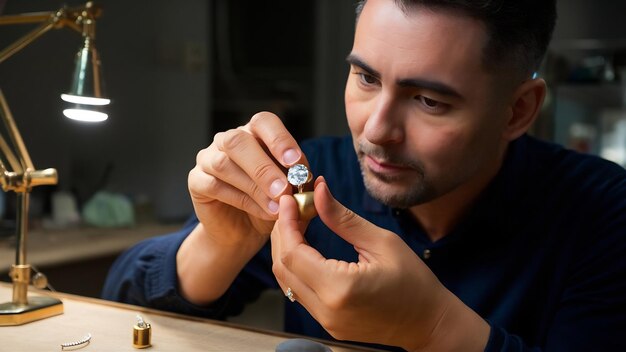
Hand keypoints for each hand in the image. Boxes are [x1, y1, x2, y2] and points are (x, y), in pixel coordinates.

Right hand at [189, 111, 305, 247]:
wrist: (242, 232)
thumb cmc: (269, 205)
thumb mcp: (291, 193)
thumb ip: (300, 184)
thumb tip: (312, 180)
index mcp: (254, 133)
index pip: (264, 122)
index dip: (280, 139)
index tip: (296, 162)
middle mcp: (228, 140)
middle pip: (239, 141)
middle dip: (264, 167)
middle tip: (285, 190)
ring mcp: (208, 158)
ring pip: (224, 164)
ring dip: (254, 186)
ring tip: (277, 206)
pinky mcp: (196, 181)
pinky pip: (214, 185)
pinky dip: (242, 200)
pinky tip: (262, 212)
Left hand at [271, 177, 488, 350]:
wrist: (429, 324)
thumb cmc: (414, 283)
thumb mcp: (382, 242)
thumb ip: (343, 218)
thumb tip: (319, 191)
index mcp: (339, 288)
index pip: (293, 253)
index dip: (286, 223)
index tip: (289, 199)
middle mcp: (326, 309)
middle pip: (282, 267)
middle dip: (282, 233)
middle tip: (292, 207)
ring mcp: (325, 321)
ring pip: (287, 282)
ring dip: (286, 250)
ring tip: (297, 222)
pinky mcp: (328, 324)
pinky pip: (300, 292)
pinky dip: (296, 267)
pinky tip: (305, 246)